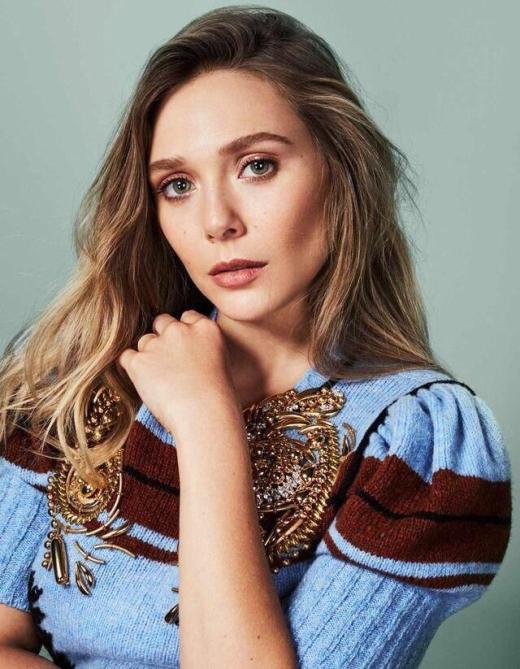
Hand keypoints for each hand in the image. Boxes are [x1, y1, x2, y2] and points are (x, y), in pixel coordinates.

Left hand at [117, 309, 238, 434]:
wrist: (205, 417)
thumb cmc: (218, 400)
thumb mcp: (221, 363)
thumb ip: (202, 349)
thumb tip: (185, 356)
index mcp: (205, 328)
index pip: (187, 317)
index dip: (184, 332)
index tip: (184, 349)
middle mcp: (181, 330)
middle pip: (163, 322)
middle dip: (163, 338)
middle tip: (169, 364)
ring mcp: (158, 345)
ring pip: (145, 341)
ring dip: (148, 356)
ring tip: (161, 382)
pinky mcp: (139, 362)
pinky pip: (127, 357)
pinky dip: (132, 368)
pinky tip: (144, 383)